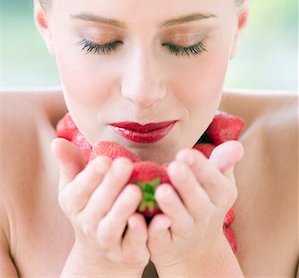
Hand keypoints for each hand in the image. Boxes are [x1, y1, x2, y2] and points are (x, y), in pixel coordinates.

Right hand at [51, 138, 149, 272]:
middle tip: (125, 163)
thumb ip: (70, 162)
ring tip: (136, 190)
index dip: (91, 175)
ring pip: (112, 226)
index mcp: (73, 202)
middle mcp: (87, 223)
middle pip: (97, 205)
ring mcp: (106, 241)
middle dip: (111, 184)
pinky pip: (133, 244)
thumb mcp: (76, 184)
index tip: (104, 159)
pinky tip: (156, 216)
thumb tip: (56, 141)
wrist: (101, 249)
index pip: (80, 188)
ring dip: (123, 209)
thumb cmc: (90, 204)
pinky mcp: (127, 253)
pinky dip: (142, 233)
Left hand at [147, 140, 243, 268]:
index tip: (185, 153)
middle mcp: (205, 216)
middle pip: (198, 202)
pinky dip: (154, 230)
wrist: (196, 247)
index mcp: (220, 196)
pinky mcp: (165, 247)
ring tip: (161, 189)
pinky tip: (144, 217)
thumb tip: (236, 144)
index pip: (213, 180)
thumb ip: (223, 162)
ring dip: (172, 206)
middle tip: (175, 166)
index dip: (200, 167)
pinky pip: (160, 240)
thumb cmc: (205, 199)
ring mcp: (186, 234)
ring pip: (180, 221)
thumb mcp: (218, 181)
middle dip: (187, 184)